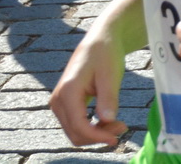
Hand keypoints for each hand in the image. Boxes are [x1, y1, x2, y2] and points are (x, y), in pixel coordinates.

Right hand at [50, 29, 128, 147]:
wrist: (99, 41)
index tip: (117, 138)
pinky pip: (76, 124)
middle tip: (123, 127)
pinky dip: (92, 127)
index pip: (79, 125)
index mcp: (67, 92)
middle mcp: (58, 100)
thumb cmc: (106, 54)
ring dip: (95, 133)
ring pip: (74, 131)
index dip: (97, 136)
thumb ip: (108, 98)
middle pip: (75, 133)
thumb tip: (107, 120)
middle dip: (98, 135)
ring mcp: (59, 103)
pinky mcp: (65, 104)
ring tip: (119, 124)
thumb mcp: (111, 74)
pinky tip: (109, 121)